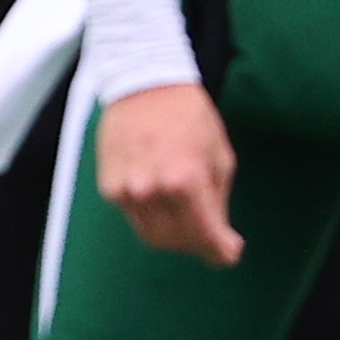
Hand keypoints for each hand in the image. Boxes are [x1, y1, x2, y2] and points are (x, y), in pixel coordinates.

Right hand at [96, 81, 238, 265]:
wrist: (144, 84)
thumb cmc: (189, 116)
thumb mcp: (220, 155)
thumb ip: (218, 200)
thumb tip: (219, 236)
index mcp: (187, 181)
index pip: (205, 235)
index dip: (220, 252)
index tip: (230, 255)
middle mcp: (154, 191)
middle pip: (178, 241)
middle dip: (198, 245)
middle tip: (210, 238)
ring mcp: (128, 192)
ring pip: (153, 236)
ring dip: (174, 237)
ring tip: (187, 221)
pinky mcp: (110, 188)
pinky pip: (134, 217)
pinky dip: (151, 217)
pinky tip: (161, 199)